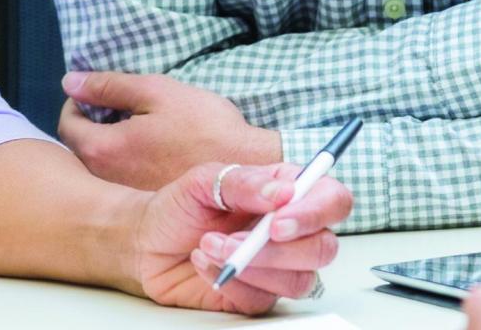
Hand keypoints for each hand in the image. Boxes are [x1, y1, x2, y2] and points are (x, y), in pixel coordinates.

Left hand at [58, 71, 280, 190]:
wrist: (246, 168)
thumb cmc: (204, 127)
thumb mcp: (156, 91)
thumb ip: (109, 86)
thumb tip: (69, 81)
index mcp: (103, 149)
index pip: (67, 124)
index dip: (78, 102)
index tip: (95, 93)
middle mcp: (106, 180)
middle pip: (81, 146)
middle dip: (92, 122)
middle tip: (118, 106)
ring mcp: (126, 197)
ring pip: (102, 164)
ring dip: (110, 142)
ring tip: (139, 125)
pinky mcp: (147, 204)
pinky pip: (123, 179)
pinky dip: (128, 162)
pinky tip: (155, 150)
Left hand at [127, 160, 351, 313]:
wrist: (148, 241)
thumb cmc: (179, 206)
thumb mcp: (203, 180)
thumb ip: (244, 182)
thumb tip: (283, 192)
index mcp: (287, 193)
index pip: (332, 200)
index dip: (316, 213)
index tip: (279, 220)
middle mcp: (291, 231)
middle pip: (324, 248)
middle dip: (281, 249)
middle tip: (240, 240)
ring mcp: (278, 267)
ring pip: (299, 280)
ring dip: (251, 265)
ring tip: (209, 245)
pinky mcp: (258, 294)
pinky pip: (263, 299)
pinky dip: (230, 281)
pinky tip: (204, 263)